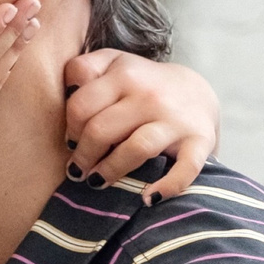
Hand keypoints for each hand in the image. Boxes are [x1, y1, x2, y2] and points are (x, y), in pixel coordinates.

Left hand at [64, 51, 219, 202]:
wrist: (197, 93)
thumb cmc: (142, 85)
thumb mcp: (114, 65)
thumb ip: (84, 70)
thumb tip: (63, 91)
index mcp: (124, 73)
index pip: (80, 103)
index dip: (68, 126)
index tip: (69, 140)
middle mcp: (150, 93)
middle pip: (100, 129)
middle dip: (82, 155)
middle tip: (78, 168)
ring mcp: (175, 118)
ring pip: (135, 148)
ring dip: (110, 171)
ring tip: (97, 182)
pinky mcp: (199, 140)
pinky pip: (185, 168)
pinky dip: (168, 186)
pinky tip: (149, 198)